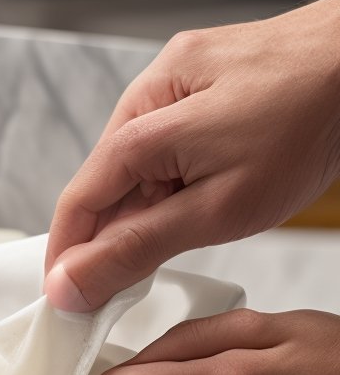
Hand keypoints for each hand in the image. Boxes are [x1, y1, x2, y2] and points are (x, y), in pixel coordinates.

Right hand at [44, 0, 339, 311]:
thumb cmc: (309, 124)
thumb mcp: (218, 208)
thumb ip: (136, 247)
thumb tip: (70, 283)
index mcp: (142, 118)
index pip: (78, 201)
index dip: (67, 255)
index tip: (65, 301)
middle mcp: (151, 86)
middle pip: (107, 179)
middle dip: (116, 231)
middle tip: (136, 281)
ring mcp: (180, 73)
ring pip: (141, 158)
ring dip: (153, 201)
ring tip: (199, 223)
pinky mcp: (207, 73)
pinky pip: (170, 134)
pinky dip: (178, 172)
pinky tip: (208, 188)